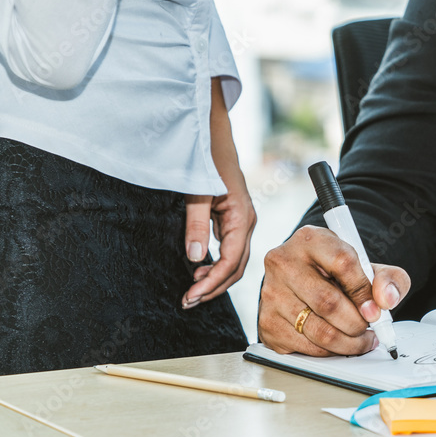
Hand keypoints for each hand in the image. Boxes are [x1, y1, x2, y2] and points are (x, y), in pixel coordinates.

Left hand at [182, 78, 256, 308]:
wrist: (213, 135)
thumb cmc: (206, 158)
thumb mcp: (197, 191)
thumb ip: (195, 225)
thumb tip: (194, 259)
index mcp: (242, 217)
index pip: (231, 262)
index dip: (212, 283)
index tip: (192, 295)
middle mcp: (246, 223)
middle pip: (236, 268)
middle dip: (214, 287)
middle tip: (188, 301)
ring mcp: (242, 222)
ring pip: (234, 261)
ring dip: (215, 279)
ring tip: (193, 291)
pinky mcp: (234, 220)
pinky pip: (229, 250)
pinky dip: (216, 265)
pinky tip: (200, 270)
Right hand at [258, 226, 410, 355]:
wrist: (306, 278)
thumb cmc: (337, 272)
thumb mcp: (368, 266)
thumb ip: (389, 279)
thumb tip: (386, 300)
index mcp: (311, 239)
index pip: (343, 263)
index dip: (364, 292)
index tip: (376, 309)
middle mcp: (283, 262)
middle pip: (328, 302)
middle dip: (357, 324)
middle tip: (369, 329)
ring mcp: (270, 292)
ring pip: (317, 330)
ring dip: (347, 343)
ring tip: (360, 340)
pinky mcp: (266, 321)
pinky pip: (304, 347)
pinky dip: (327, 352)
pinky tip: (337, 343)